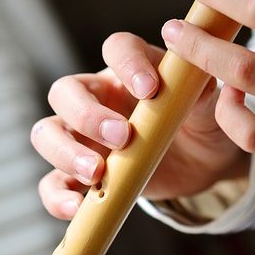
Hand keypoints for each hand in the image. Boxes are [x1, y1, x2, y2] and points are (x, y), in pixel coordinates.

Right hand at [31, 33, 247, 219]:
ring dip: (65, 152)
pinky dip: (56, 195)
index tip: (150, 89)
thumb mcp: (207, 103)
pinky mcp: (82, 173)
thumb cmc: (200, 119)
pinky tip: (76, 206)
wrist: (203, 160)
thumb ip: (198, 88)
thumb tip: (196, 69)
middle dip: (88, 114)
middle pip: (66, 91)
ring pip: (47, 133)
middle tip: (122, 137)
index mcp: (131, 69)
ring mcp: (85, 135)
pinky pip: (53, 182)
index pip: (117, 48)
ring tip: (96, 173)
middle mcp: (100, 97)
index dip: (128, 63)